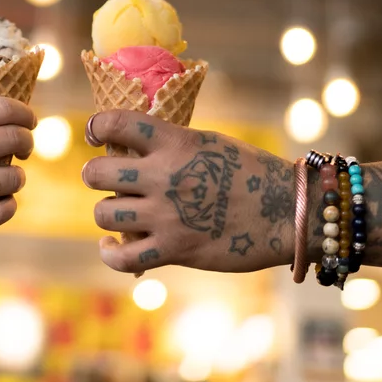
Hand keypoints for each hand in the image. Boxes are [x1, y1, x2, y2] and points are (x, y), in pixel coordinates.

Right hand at [0, 97, 35, 241]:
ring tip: (8, 180)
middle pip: (14, 140)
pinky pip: (0, 212)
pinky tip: (1, 203)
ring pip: (13, 179)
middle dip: (27, 143)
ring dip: (17, 179)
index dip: (24, 114)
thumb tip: (1, 129)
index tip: (29, 121)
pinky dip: (8, 207)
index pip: (3, 109)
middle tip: (25, 148)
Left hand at [82, 110, 295, 273]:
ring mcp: (167, 216)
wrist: (287, 212)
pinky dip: (110, 253)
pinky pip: (122, 258)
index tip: (95, 134)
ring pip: (104, 213)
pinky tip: (111, 244)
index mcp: (175, 142)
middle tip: (103, 178)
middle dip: (95, 174)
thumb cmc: (251, 172)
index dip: (97, 126)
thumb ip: (172, 144)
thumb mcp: (210, 143)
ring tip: (117, 212)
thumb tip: (133, 146)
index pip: (117, 123)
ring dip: (107, 213)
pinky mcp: (174, 249)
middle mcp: (164, 176)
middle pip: (98, 173)